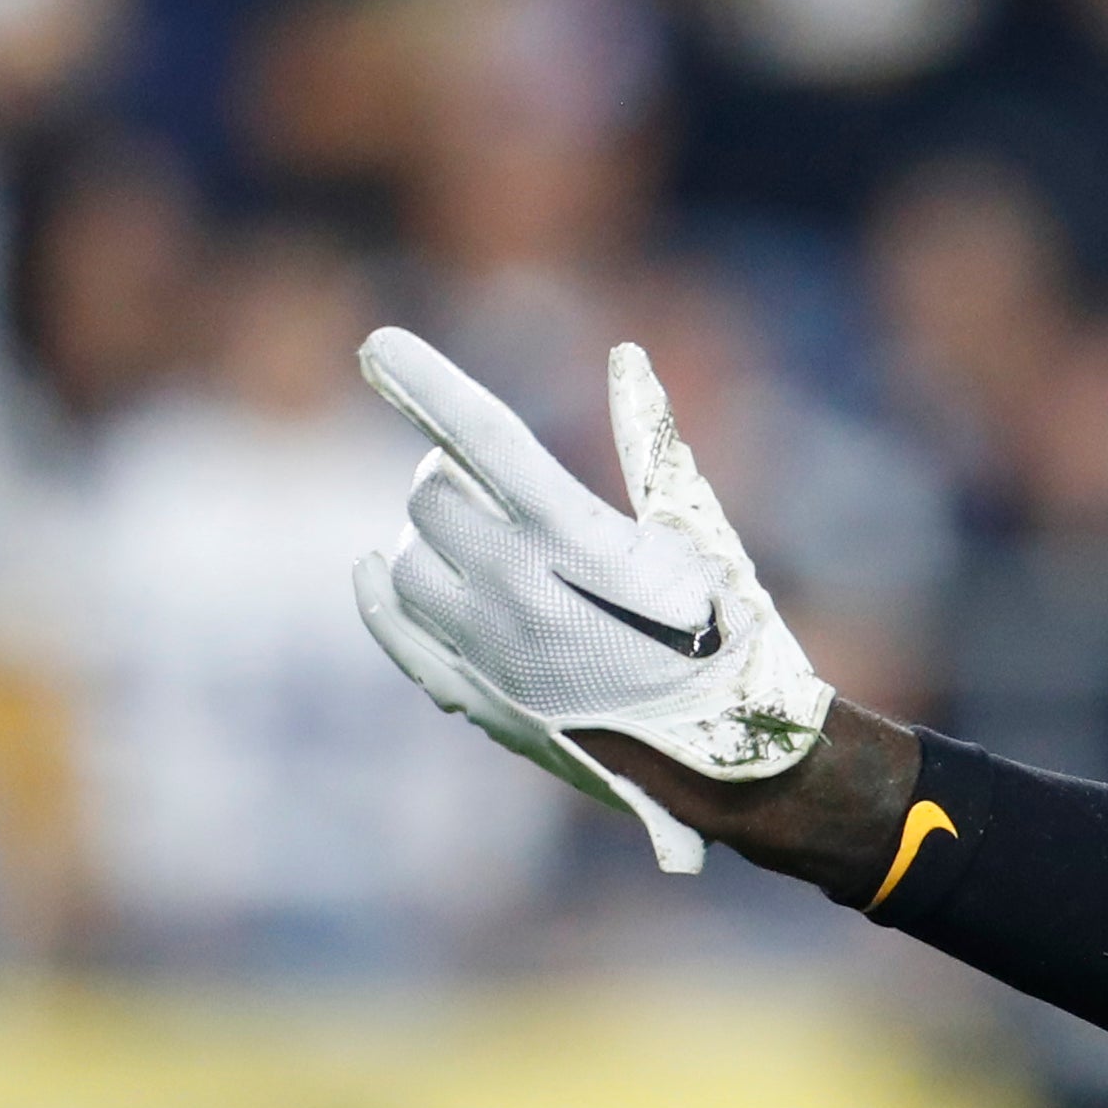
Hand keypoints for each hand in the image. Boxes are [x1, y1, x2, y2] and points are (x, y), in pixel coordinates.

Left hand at [352, 328, 834, 872]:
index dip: (426, 382)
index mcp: (577, 540)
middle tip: (490, 485)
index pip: (481, 436)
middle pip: (433, 495)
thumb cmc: (728, 639)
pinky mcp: (475, 697)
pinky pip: (393, 629)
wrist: (728, 761)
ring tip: (483, 549)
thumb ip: (651, 443)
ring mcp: (487, 649)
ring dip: (434, 540)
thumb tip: (627, 358)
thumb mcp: (699, 532)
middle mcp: (517, 591)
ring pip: (408, 559)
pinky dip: (382, 592)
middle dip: (455, 477)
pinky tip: (378, 568)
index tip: (379, 346)